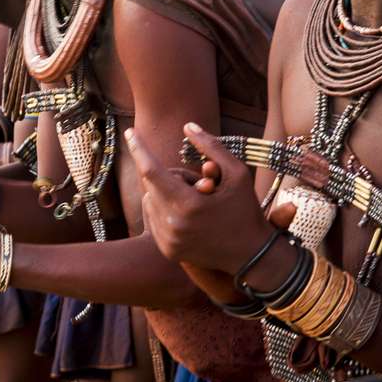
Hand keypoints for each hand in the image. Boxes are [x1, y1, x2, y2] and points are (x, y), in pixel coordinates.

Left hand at [126, 122, 273, 274]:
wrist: (252, 256)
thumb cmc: (246, 210)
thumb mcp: (237, 173)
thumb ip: (211, 146)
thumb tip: (187, 126)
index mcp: (188, 204)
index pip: (152, 171)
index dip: (139, 149)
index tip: (129, 132)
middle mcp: (173, 225)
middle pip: (154, 184)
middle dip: (172, 177)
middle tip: (200, 184)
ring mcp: (168, 241)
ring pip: (151, 200)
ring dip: (167, 193)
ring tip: (196, 202)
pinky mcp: (168, 250)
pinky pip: (154, 218)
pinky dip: (166, 210)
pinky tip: (190, 216)